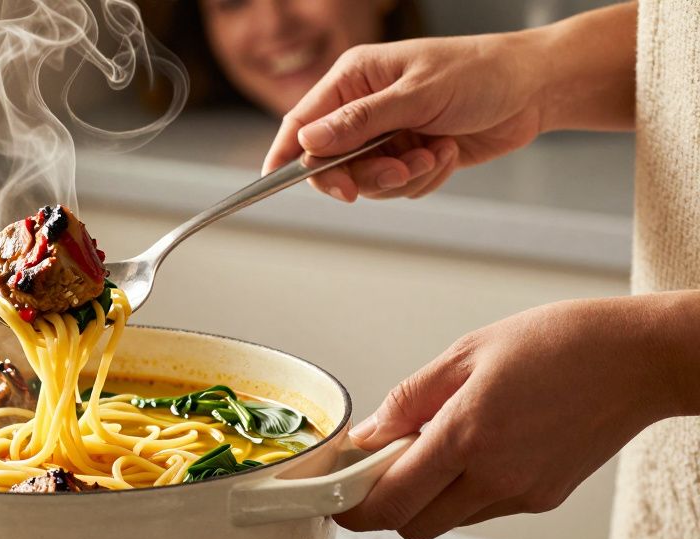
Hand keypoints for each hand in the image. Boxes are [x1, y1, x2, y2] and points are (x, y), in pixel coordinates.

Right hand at [262, 33, 545, 201]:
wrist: (534, 88)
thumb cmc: (480, 73)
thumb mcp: (416, 95)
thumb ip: (359, 122)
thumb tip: (308, 142)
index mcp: (354, 78)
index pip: (302, 122)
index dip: (288, 155)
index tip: (282, 183)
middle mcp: (364, 107)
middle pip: (332, 163)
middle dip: (366, 175)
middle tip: (397, 172)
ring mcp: (388, 134)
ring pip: (368, 180)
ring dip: (402, 177)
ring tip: (434, 155)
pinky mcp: (411, 155)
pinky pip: (399, 187)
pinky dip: (424, 178)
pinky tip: (447, 153)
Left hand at [337, 295, 691, 538]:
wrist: (639, 359)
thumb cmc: (562, 344)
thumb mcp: (467, 353)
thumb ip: (409, 399)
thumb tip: (369, 433)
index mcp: (467, 435)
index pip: (390, 500)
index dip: (353, 507)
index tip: (336, 496)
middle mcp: (495, 476)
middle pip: (412, 526)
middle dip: (386, 506)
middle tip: (379, 467)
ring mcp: (522, 493)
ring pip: (448, 521)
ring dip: (426, 499)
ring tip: (437, 446)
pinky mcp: (544, 499)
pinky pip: (483, 509)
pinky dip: (464, 492)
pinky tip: (476, 450)